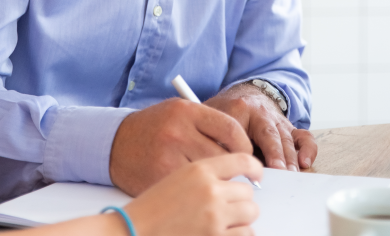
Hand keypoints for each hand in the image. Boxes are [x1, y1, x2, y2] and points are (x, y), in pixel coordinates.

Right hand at [110, 98, 251, 195]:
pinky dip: (200, 197)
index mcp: (186, 111)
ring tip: (219, 190)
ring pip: (211, 179)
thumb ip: (209, 126)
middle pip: (224, 157)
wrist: (114, 144)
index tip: (250, 160)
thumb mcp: (180, 114)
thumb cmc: (152, 129)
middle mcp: (177, 132)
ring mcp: (168, 157)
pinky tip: (200, 197)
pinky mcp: (159, 179)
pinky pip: (192, 192)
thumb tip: (245, 151)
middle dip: (234, 172)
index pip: (231, 130)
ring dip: (220, 188)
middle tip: (238, 180)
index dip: (245, 148)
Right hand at [125, 154, 262, 235]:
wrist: (132, 230)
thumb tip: (235, 179)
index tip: (256, 175)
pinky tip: (226, 232)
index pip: (242, 160)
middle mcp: (210, 190)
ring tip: (226, 220)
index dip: (254, 168)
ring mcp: (214, 217)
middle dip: (240, 199)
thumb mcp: (177, 174)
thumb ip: (206, 173)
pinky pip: (246, 234)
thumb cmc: (150, 205)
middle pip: (247, 191)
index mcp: (199, 169)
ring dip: (242, 218)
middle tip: (228, 205)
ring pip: (250, 213)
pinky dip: (239, 234)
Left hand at [205, 83, 316, 171]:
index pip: (242, 130)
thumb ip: (212, 137)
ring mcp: (279, 121)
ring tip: (289, 174)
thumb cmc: (226, 111)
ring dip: (290, 158)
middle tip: (278, 171)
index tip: (245, 164)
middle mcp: (264, 113)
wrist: (246, 95)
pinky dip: (308, 149)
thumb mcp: (213, 118)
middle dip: (275, 154)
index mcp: (241, 108)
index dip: (244, 149)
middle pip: (270, 134)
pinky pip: (303, 137)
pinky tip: (305, 162)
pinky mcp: (290, 128)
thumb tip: (216, 161)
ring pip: (287, 138)